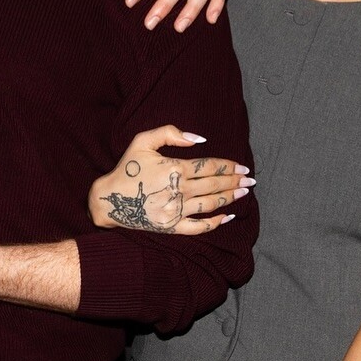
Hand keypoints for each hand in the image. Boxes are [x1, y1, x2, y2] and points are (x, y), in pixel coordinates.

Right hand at [88, 125, 250, 233]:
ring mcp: (176, 210)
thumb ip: (170, 133)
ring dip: (230, 198)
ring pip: (211, 204)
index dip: (229, 166)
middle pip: (215, 185)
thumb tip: (199, 138)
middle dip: (235, 181)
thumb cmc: (127, 168)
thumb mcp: (143, 141)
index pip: (210, 167)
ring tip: (244, 193)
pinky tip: (227, 217)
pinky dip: (215, 223)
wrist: (109, 199)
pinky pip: (199, 227)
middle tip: (251, 180)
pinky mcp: (172, 227)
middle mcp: (179, 190)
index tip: (243, 167)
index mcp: (175, 168)